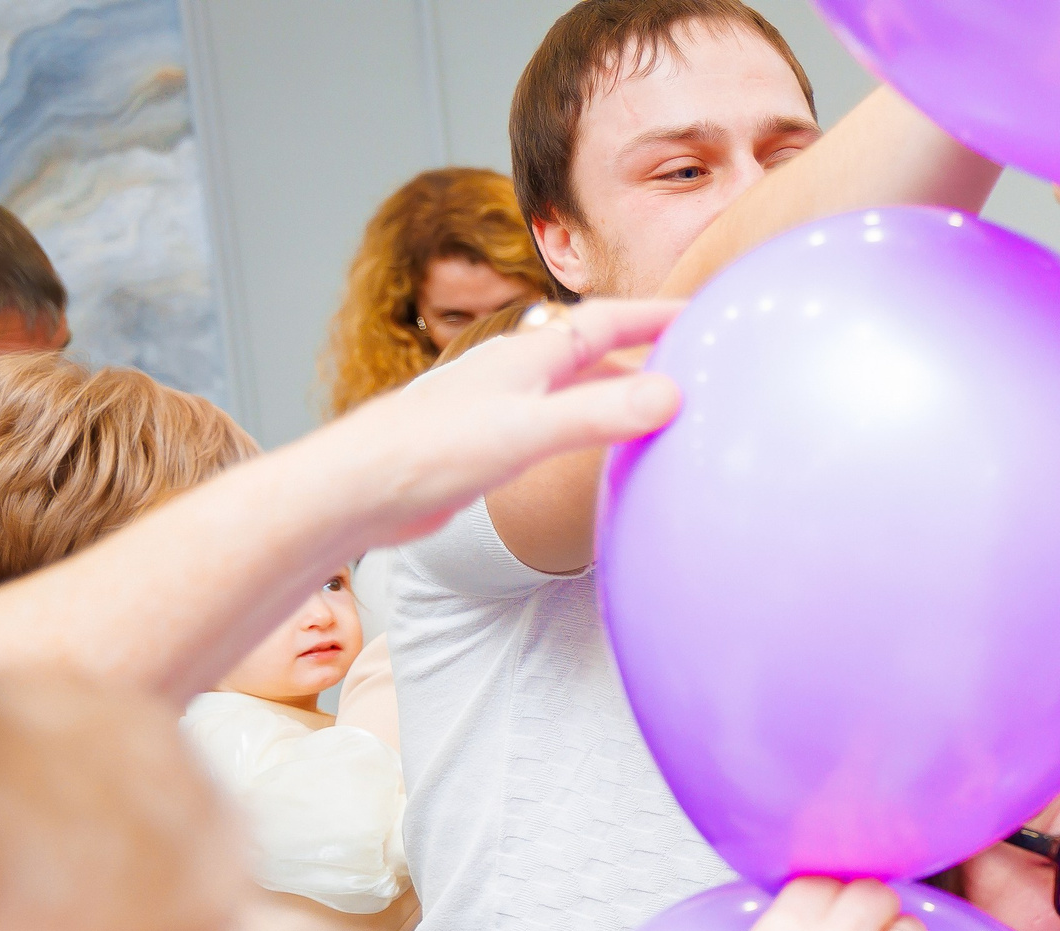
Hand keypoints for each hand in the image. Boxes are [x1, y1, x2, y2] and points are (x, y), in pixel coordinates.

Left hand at [322, 297, 684, 548]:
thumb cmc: (430, 452)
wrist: (360, 490)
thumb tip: (671, 394)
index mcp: (528, 357)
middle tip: (692, 354)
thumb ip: (598, 415)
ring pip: (576, 387)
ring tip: (661, 404)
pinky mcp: (490, 444)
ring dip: (618, 388)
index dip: (654, 313)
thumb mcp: (526, 431)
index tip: (700, 311)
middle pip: (593, 348)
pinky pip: (559, 423)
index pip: (605, 320)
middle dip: (643, 345)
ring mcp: (502, 407)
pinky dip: (592, 426)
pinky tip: (599, 452)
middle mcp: (517, 373)